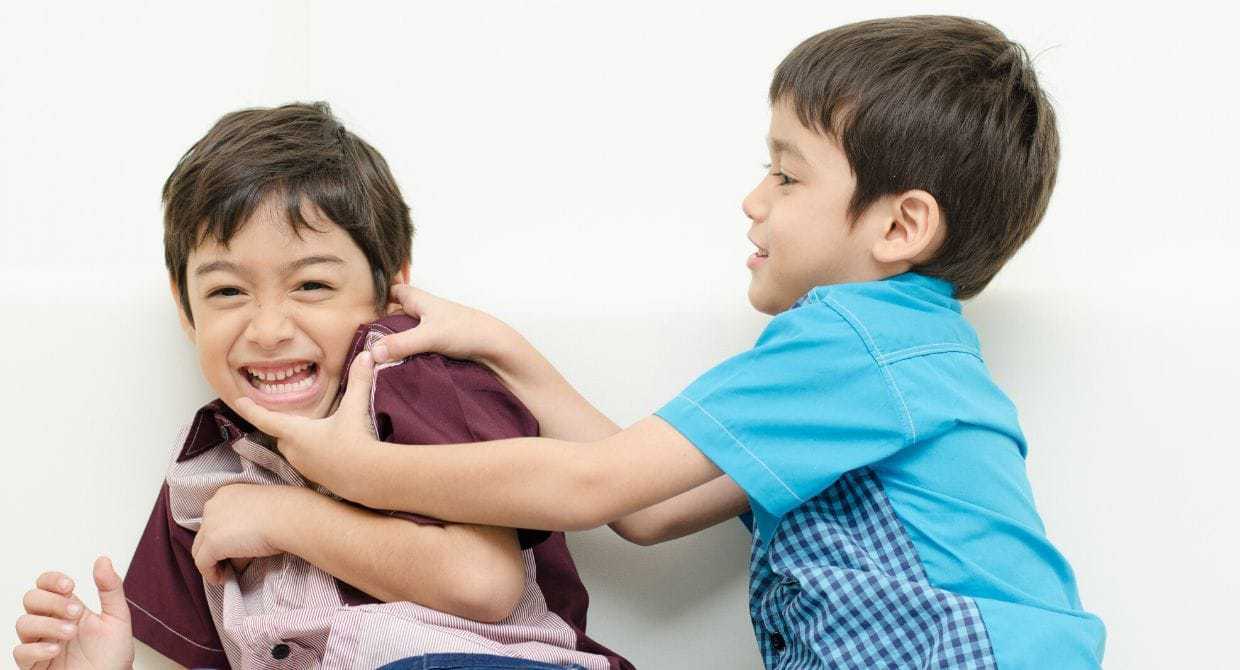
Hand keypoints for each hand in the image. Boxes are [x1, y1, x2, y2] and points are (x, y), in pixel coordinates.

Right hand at [13, 557, 134, 669]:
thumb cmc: (113, 655)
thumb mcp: (118, 618)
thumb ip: (110, 589)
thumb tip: (103, 560)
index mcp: (69, 608)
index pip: (47, 585)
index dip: (52, 580)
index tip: (70, 587)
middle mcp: (51, 623)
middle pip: (31, 599)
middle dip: (53, 602)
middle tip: (76, 612)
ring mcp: (41, 643)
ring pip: (23, 623)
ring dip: (48, 624)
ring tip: (71, 632)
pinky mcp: (35, 665)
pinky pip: (21, 652)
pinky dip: (37, 648)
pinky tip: (56, 649)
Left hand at [192, 484, 299, 583]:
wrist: (290, 517)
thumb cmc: (285, 513)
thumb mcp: (260, 514)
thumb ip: (244, 527)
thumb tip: (239, 554)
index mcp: (225, 494)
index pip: (214, 519)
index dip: (221, 536)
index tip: (232, 548)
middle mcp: (213, 505)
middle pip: (204, 534)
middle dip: (214, 551)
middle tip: (227, 564)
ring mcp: (210, 524)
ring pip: (200, 549)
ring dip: (212, 563)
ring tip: (225, 574)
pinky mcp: (212, 543)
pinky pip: (203, 564)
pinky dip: (210, 574)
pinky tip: (222, 579)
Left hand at [233, 351, 381, 505]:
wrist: (369, 478)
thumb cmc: (355, 443)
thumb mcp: (355, 409)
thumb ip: (358, 381)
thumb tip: (366, 355)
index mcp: (296, 433)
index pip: (265, 419)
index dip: (251, 409)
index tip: (239, 403)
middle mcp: (295, 451)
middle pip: (280, 434)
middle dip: (282, 425)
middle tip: (288, 415)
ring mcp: (305, 467)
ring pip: (292, 449)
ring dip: (298, 440)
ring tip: (313, 431)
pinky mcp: (317, 478)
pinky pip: (306, 462)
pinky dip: (311, 453)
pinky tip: (328, 449)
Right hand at [373, 285, 513, 364]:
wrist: (495, 348)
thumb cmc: (466, 331)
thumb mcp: (429, 336)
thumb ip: (401, 343)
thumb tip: (373, 352)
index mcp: (418, 299)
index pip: (391, 291)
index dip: (377, 296)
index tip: (358, 311)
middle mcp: (422, 311)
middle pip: (394, 314)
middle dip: (380, 325)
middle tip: (360, 341)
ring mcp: (429, 328)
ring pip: (403, 332)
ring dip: (392, 342)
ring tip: (372, 357)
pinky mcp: (435, 344)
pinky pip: (412, 346)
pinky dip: (404, 353)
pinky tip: (394, 365)